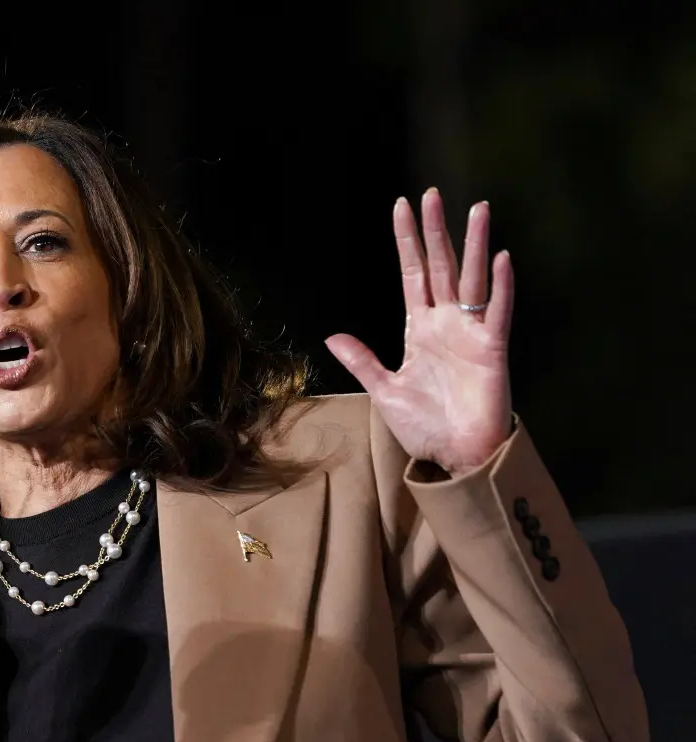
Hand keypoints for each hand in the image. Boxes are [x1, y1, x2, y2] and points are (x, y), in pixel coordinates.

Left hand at [325, 188, 513, 474]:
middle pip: (440, 266)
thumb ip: (363, 360)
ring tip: (476, 209)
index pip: (412, 274)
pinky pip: (497, 313)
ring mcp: (470, 334)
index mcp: (420, 328)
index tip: (401, 207)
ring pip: (472, 279)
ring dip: (473, 245)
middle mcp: (446, 323)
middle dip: (435, 231)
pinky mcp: (491, 351)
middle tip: (431, 195)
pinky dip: (500, 287)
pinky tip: (499, 258)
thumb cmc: (425, 425)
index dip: (407, 242)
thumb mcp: (385, 390)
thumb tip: (332, 335)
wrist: (454, 456)